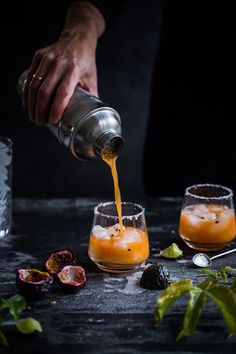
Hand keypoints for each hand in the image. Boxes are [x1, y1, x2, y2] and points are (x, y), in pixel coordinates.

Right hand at [23, 1, 104, 125]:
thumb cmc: (85, 60)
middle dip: (40, 110)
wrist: (77, 37)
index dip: (56, 108)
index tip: (53, 120)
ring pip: (34, 85)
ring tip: (33, 116)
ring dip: (32, 104)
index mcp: (74, 69)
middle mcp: (59, 63)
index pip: (63, 93)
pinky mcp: (39, 56)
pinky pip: (30, 77)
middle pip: (45, 91)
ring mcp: (47, 58)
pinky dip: (27, 92)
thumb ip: (91, 96)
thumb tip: (91, 116)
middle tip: (40, 122)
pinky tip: (28, 103)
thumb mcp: (91, 77)